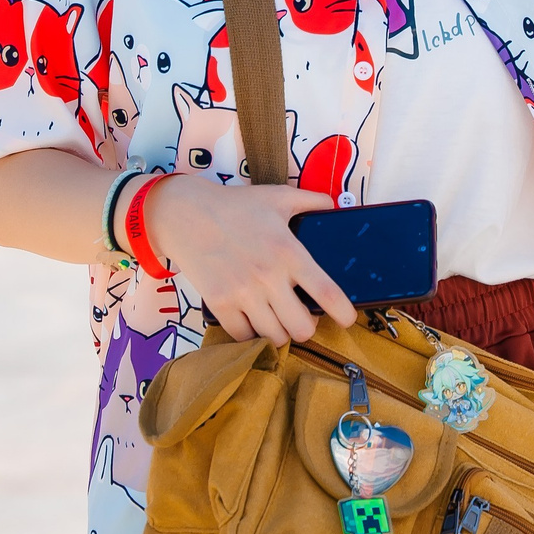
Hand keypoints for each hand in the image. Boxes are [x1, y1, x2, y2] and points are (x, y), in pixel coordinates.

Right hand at [142, 176, 352, 343]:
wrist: (186, 214)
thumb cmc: (234, 206)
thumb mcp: (277, 196)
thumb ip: (311, 200)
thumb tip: (334, 204)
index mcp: (288, 252)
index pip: (326, 292)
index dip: (343, 313)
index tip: (347, 319)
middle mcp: (268, 276)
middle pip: (302, 328)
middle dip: (306, 327)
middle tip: (302, 317)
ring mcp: (242, 293)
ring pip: (274, 337)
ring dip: (279, 331)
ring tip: (277, 319)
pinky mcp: (219, 303)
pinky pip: (243, 337)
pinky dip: (251, 334)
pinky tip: (252, 320)